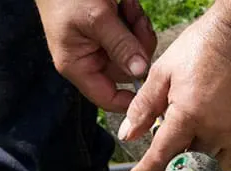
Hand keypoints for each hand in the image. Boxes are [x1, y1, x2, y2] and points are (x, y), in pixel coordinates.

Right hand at [36, 0, 157, 111]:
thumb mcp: (97, 18)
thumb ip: (121, 45)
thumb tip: (141, 72)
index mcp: (78, 66)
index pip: (107, 98)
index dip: (131, 100)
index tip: (152, 87)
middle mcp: (90, 59)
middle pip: (128, 71)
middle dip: (138, 46)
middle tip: (136, 20)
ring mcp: (101, 45)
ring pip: (134, 51)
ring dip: (137, 29)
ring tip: (128, 6)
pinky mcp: (110, 31)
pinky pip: (132, 34)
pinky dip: (135, 19)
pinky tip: (127, 3)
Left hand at [118, 10, 230, 170]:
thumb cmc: (204, 46)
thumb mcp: (163, 72)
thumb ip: (143, 106)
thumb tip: (128, 134)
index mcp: (188, 114)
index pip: (161, 157)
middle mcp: (215, 130)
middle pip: (187, 167)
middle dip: (172, 165)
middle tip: (165, 153)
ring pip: (212, 168)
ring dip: (196, 164)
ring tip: (189, 144)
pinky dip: (218, 160)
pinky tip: (209, 145)